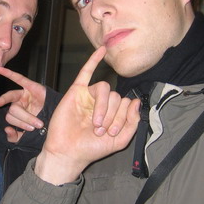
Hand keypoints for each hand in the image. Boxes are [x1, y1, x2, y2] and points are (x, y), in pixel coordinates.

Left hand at [0, 67, 46, 142]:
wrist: (61, 121)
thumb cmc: (44, 127)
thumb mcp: (27, 136)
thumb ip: (15, 137)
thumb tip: (6, 129)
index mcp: (16, 114)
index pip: (9, 117)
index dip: (17, 124)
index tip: (23, 131)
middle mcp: (18, 103)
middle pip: (12, 110)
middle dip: (23, 120)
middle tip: (34, 127)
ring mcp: (24, 94)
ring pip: (13, 99)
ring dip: (25, 114)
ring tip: (37, 123)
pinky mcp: (31, 86)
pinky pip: (18, 78)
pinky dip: (9, 74)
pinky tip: (0, 70)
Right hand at [35, 46, 139, 184]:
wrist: (68, 153)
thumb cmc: (91, 148)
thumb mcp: (120, 141)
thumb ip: (132, 123)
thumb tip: (135, 101)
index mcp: (113, 112)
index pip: (125, 103)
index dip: (122, 117)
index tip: (112, 133)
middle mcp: (102, 103)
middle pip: (116, 96)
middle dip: (111, 115)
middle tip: (101, 131)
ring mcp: (89, 96)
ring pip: (104, 89)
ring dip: (103, 107)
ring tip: (95, 124)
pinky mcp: (76, 92)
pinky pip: (85, 72)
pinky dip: (93, 60)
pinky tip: (102, 50)